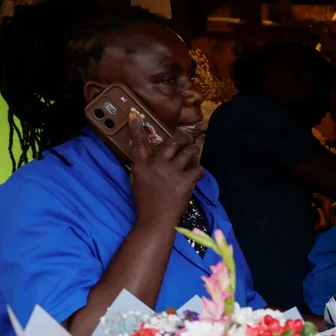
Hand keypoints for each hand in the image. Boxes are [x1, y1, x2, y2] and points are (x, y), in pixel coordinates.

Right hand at [127, 111, 201, 230]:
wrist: (156, 220)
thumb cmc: (145, 202)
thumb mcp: (137, 181)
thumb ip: (142, 167)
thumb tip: (148, 156)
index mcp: (142, 165)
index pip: (138, 142)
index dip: (137, 128)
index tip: (136, 115)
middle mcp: (156, 165)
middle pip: (171, 143)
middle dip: (182, 138)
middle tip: (187, 139)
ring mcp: (171, 172)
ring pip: (188, 153)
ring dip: (193, 151)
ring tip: (193, 153)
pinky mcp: (185, 181)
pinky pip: (198, 169)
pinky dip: (199, 170)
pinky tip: (196, 173)